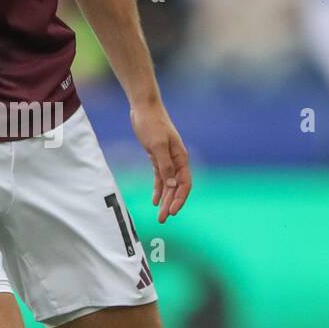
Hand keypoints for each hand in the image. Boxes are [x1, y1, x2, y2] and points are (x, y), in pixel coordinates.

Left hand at [130, 98, 191, 222]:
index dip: (180, 199)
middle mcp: (176, 160)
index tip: (172, 212)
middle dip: (170, 203)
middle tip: (162, 219)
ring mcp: (167, 159)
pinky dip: (158, 188)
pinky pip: (160, 177)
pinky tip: (154, 200)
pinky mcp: (157, 157)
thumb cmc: (152, 123)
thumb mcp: (158, 145)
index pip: (185, 183)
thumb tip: (173, 184)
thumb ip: (165, 165)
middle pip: (176, 187)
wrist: (144, 108)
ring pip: (168, 184)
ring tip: (158, 214)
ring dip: (164, 199)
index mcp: (181, 157)